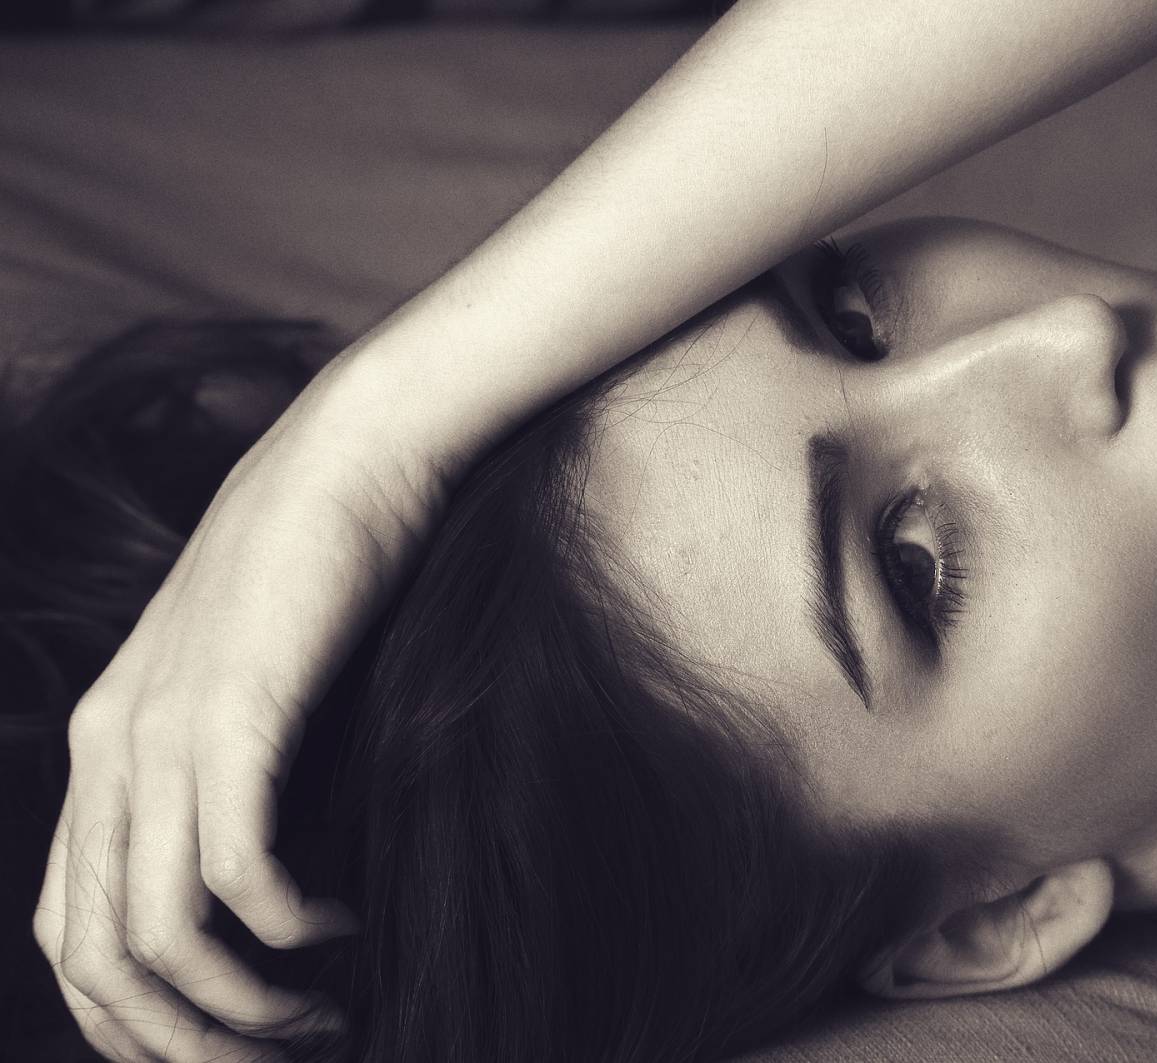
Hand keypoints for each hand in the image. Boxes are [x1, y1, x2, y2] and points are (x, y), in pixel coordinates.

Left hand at [31, 372, 438, 1059]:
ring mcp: (165, 733)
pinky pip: (237, 872)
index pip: (69, 937)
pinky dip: (290, 929)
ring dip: (245, 1007)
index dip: (137, 1025)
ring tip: (323, 1012)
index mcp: (104, 749)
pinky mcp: (235, 714)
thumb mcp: (256, 686)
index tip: (232, 1044)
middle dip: (189, 1045)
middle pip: (99, 962)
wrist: (354, 457)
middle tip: (284, 1056)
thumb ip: (235, 773)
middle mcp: (110, 752)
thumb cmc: (326, 574)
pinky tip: (345, 923)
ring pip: (159, 936)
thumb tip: (271, 891)